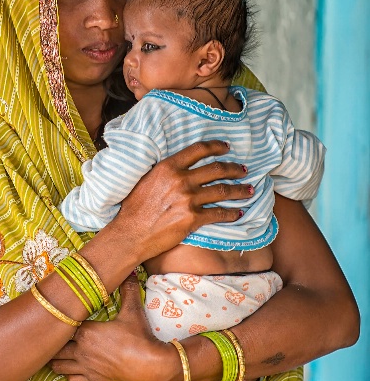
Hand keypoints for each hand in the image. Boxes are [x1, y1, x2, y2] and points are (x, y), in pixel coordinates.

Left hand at [49, 274, 172, 380]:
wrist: (151, 366)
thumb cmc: (140, 337)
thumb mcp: (133, 311)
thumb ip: (128, 290)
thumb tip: (129, 271)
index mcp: (86, 331)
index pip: (62, 327)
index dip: (60, 324)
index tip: (59, 319)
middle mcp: (81, 350)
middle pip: (56, 348)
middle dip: (55, 342)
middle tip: (57, 336)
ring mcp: (86, 368)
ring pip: (58, 366)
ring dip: (58, 359)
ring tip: (61, 352)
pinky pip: (71, 380)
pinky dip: (69, 374)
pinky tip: (74, 367)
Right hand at [116, 140, 250, 260]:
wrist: (130, 233)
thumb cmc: (134, 208)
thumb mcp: (146, 180)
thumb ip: (165, 171)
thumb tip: (178, 167)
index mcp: (169, 167)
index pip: (199, 150)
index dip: (216, 147)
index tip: (226, 148)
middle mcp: (181, 180)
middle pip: (216, 169)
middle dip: (234, 169)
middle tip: (244, 170)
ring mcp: (188, 199)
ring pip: (222, 191)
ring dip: (239, 191)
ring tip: (249, 190)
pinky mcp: (192, 219)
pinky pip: (218, 214)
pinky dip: (231, 214)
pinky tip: (238, 213)